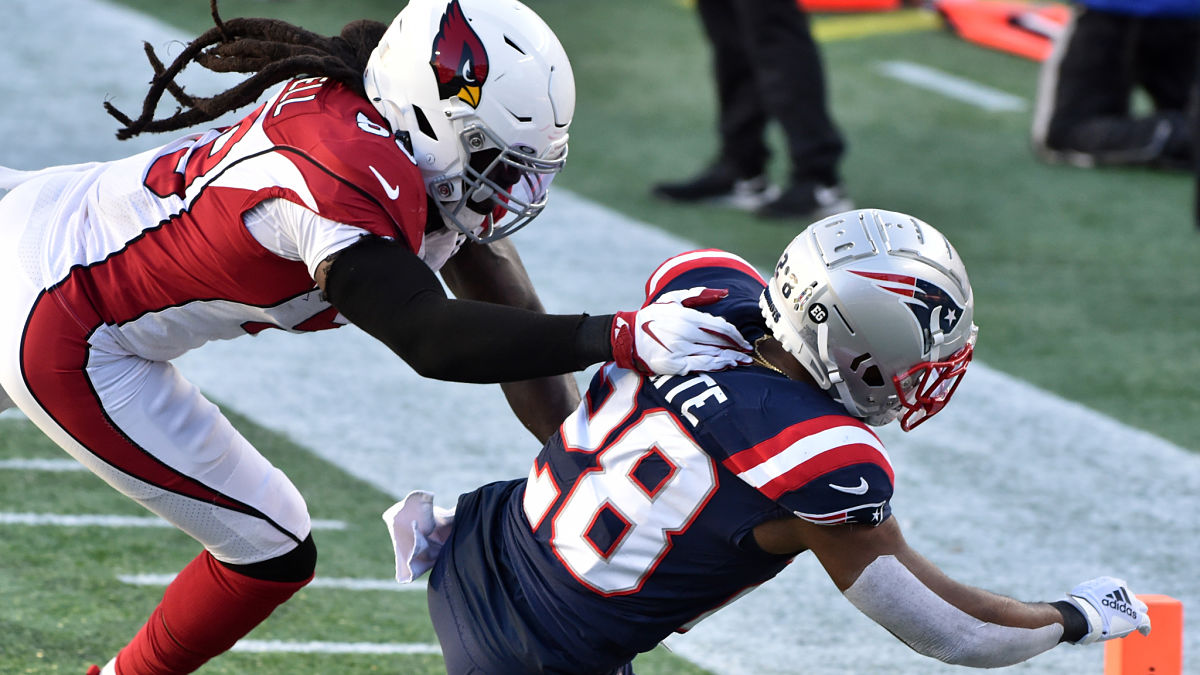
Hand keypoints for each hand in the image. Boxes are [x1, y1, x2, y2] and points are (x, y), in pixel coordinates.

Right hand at [611, 287, 752, 374]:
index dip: (736, 336)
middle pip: (719, 343)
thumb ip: (700, 295)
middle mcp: (685, 334)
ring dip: (730, 359)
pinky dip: (716, 366)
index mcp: (687, 317)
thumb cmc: (654, 316)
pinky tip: (726, 366)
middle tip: (749, 354)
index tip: (744, 341)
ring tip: (743, 362)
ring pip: (713, 355)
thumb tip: (725, 292)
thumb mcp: (674, 299)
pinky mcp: (674, 364)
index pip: (720, 327)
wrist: (629, 336)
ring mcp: (679, 350)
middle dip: (736, 349)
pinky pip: (701, 366)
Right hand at [1064, 576, 1150, 643]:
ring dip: (1135, 613)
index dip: (1115, 597)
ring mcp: (1131, 604)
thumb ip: (1090, 594)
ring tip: (1127, 623)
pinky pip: (1145, 622)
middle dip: (1126, 604)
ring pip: (1140, 608)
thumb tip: (1086, 598)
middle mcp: (1123, 591)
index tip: (1110, 604)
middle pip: (1130, 597)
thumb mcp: (1084, 593)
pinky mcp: (1136, 618)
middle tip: (1117, 614)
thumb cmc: (1080, 605)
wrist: (1086, 615)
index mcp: (1111, 583)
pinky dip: (1144, 627)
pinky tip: (1143, 632)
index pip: (1119, 588)